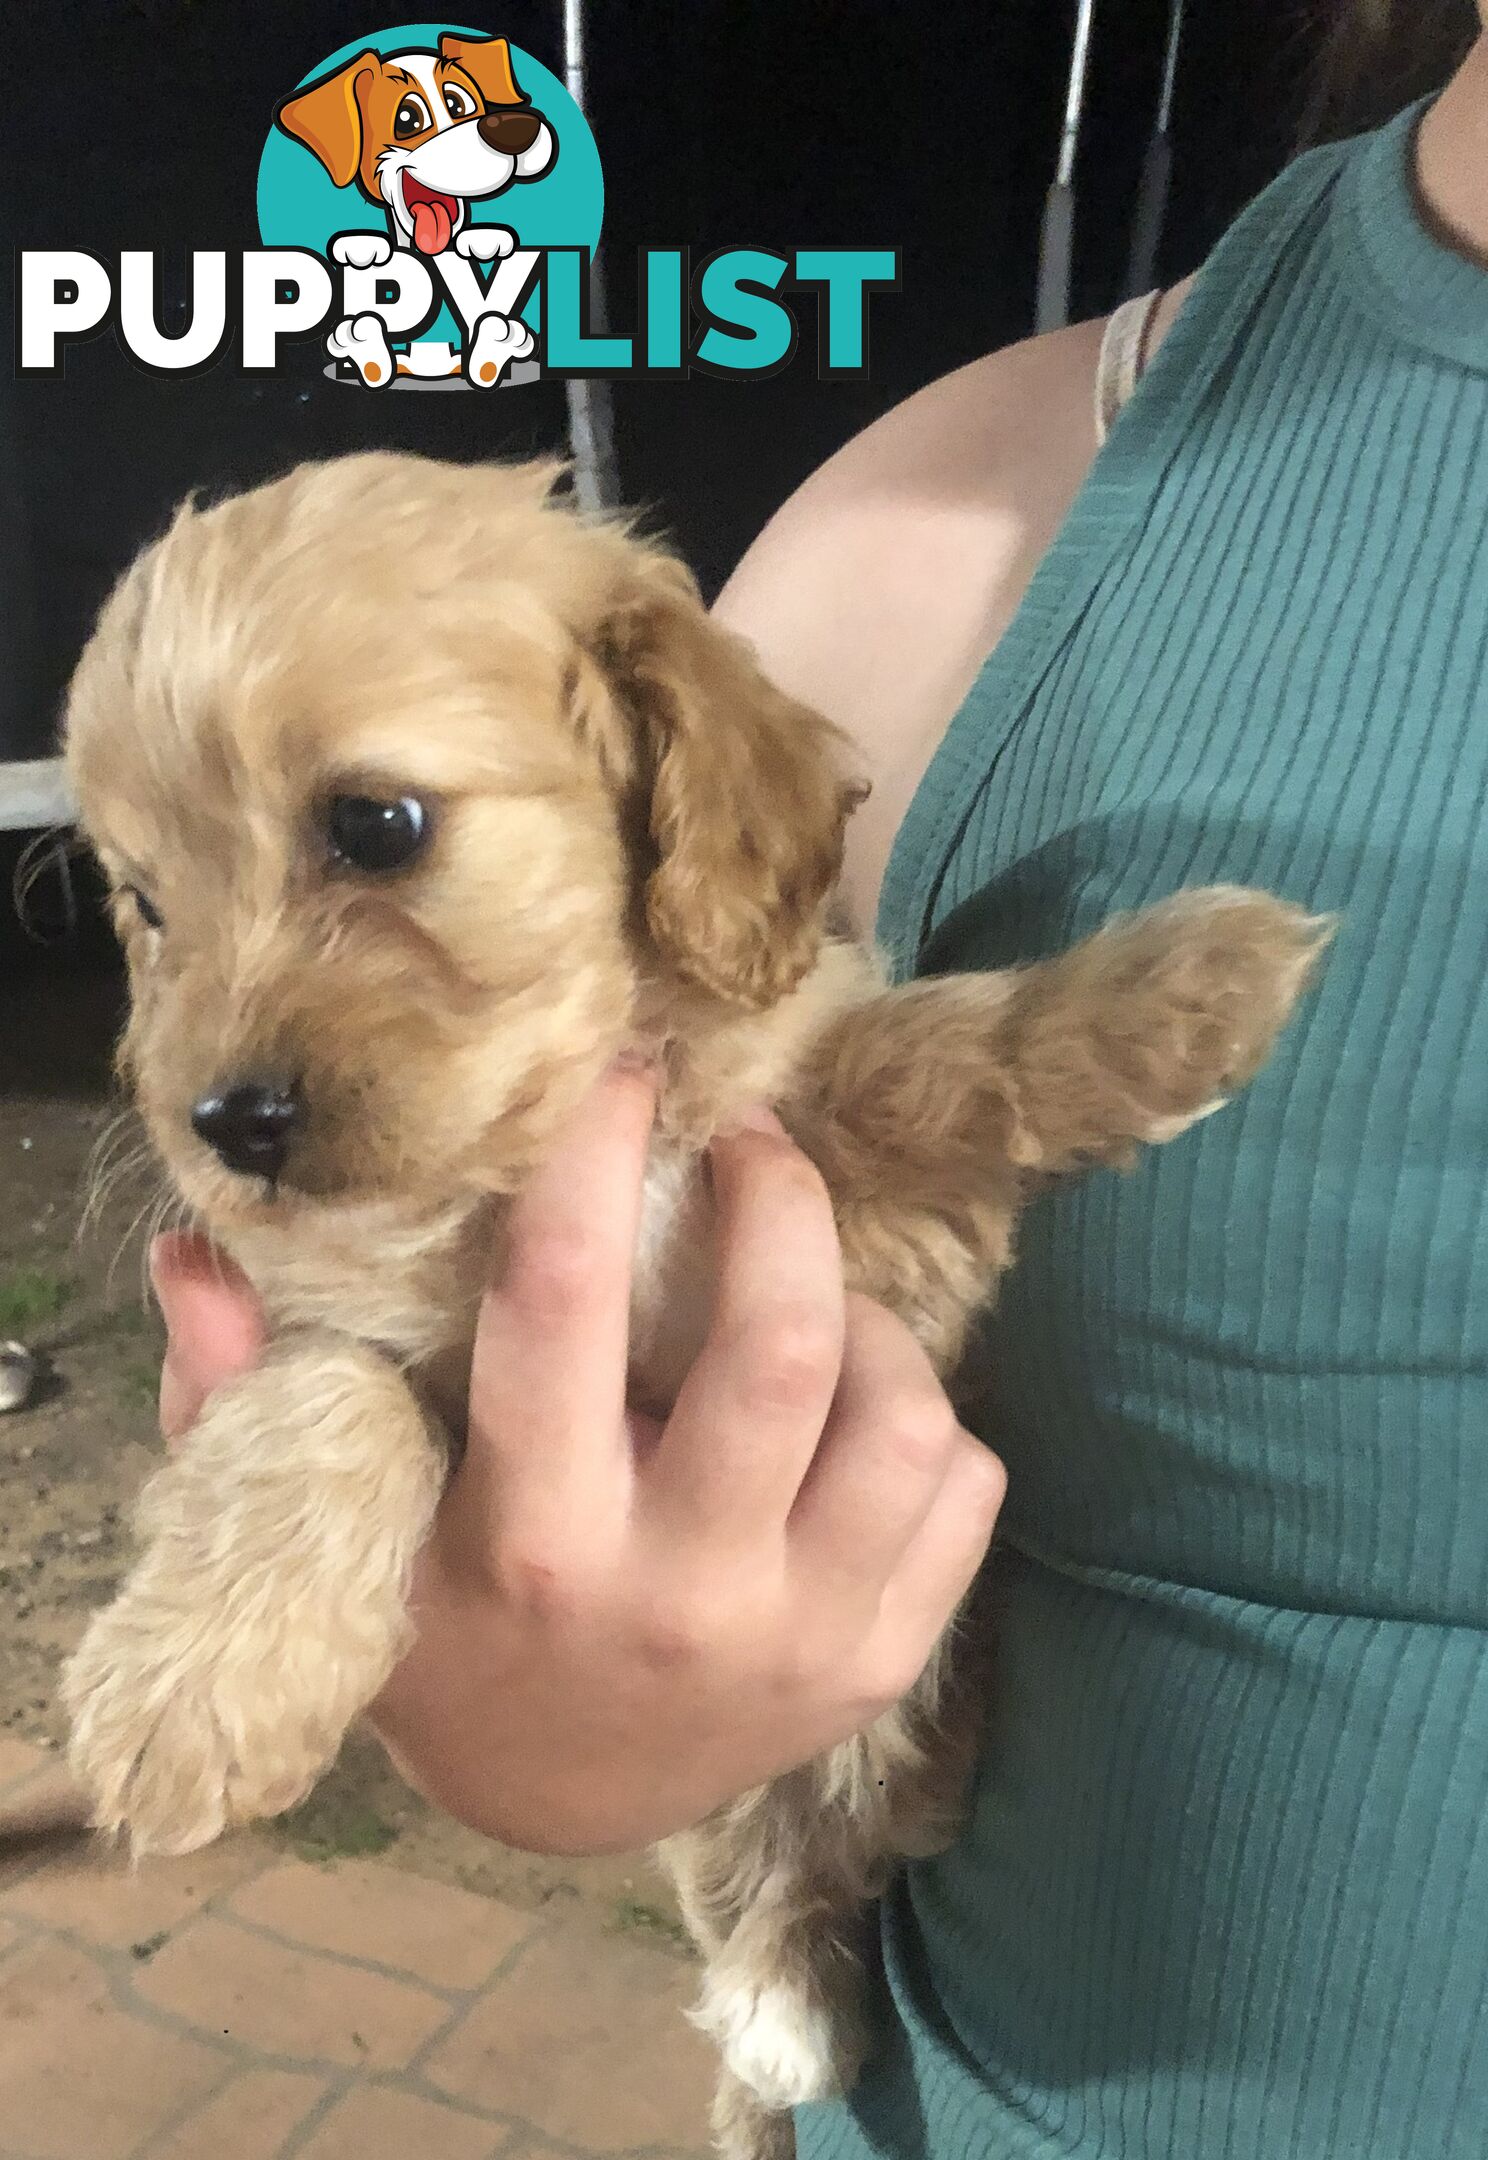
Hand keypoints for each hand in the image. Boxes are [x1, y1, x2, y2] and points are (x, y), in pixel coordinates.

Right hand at [150, 1070, 1004, 1854]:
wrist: (562, 1807)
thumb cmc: (443, 1636)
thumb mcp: (340, 1530)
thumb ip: (249, 1395)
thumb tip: (194, 1250)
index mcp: (535, 1538)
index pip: (562, 1301)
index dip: (593, 1153)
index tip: (623, 1067)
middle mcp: (681, 1590)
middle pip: (783, 1347)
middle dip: (780, 1200)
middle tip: (753, 1142)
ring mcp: (801, 1637)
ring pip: (902, 1413)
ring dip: (869, 1320)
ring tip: (810, 1299)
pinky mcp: (882, 1663)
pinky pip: (965, 1488)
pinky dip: (927, 1419)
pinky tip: (852, 1411)